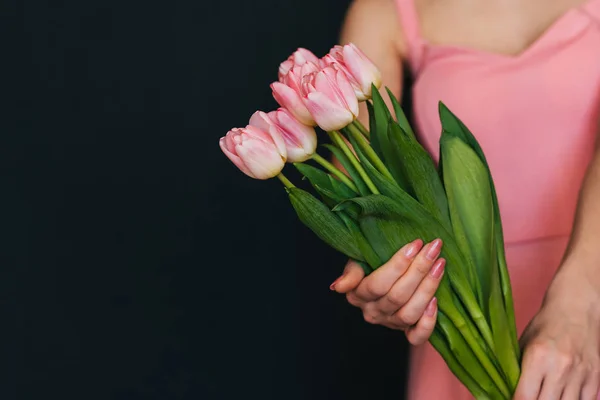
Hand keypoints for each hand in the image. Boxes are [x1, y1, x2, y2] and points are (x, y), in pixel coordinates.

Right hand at [330, 238, 444, 344]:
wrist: (383, 277)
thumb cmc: (370, 265)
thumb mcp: (356, 262)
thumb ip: (351, 272)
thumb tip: (337, 287)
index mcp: (357, 296)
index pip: (378, 284)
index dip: (398, 265)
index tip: (416, 244)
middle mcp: (373, 312)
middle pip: (397, 296)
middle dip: (419, 270)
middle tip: (434, 248)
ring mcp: (390, 323)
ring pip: (409, 313)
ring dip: (428, 288)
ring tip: (440, 265)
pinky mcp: (405, 332)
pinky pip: (417, 336)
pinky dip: (428, 322)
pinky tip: (436, 302)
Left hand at [514, 275, 599, 399]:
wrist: (577, 308)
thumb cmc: (546, 324)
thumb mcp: (524, 341)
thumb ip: (517, 367)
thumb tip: (508, 389)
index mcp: (537, 356)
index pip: (524, 396)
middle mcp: (560, 367)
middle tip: (528, 397)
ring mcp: (580, 374)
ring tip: (544, 396)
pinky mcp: (595, 378)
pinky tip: (560, 396)